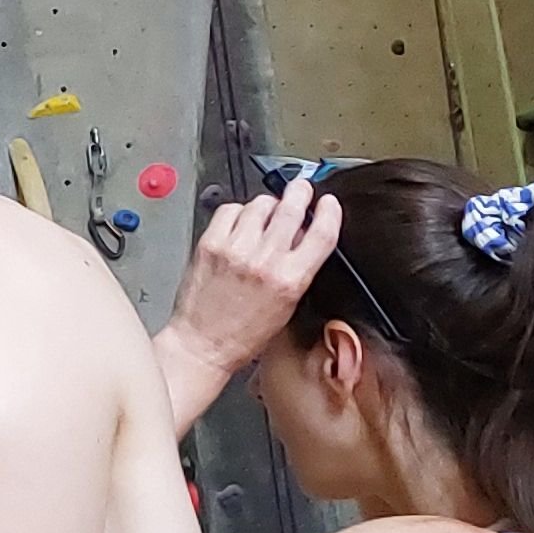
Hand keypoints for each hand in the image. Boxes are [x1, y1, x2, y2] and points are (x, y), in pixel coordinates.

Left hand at [160, 179, 336, 389]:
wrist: (202, 344)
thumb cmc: (243, 334)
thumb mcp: (287, 305)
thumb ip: (298, 268)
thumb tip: (304, 237)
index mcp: (290, 281)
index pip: (322, 233)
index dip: (330, 212)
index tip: (329, 203)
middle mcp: (264, 261)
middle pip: (291, 208)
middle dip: (300, 192)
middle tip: (301, 188)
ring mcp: (235, 249)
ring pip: (260, 205)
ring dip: (268, 204)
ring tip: (266, 213)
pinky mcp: (210, 243)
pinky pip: (230, 210)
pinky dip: (238, 211)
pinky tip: (239, 222)